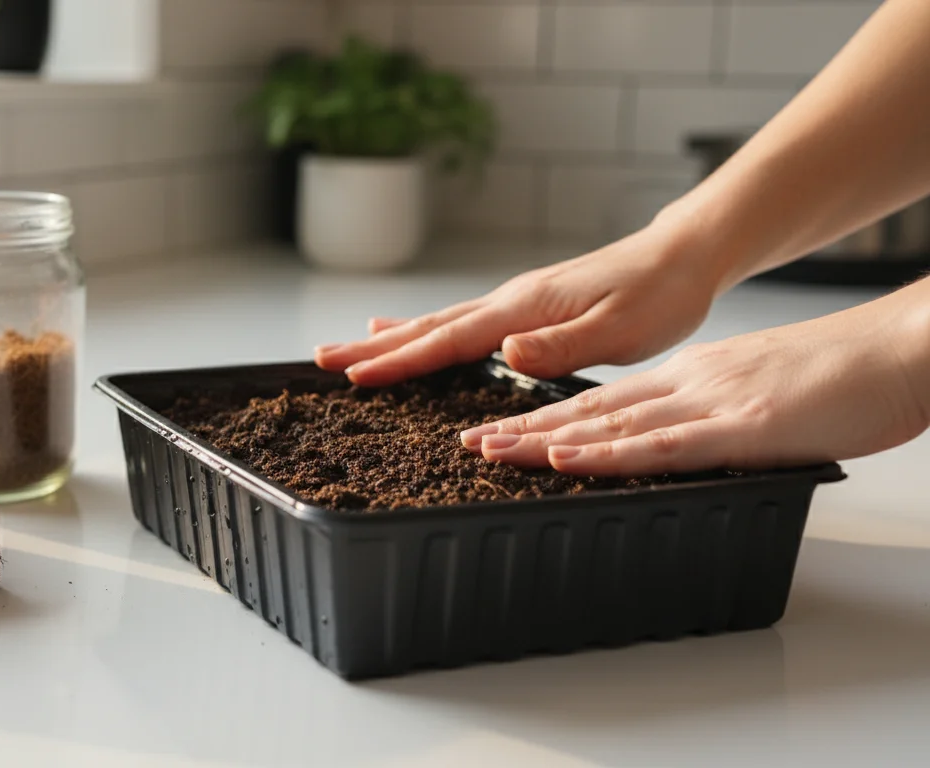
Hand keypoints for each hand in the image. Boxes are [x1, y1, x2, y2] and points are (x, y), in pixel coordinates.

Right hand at [314, 224, 725, 385]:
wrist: (683, 256)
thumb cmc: (660, 295)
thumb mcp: (621, 329)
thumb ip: (561, 344)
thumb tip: (504, 352)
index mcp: (524, 308)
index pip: (450, 339)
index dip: (401, 361)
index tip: (356, 376)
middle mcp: (510, 301)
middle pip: (429, 327)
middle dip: (374, 347)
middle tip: (323, 360)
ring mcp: (515, 302)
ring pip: (439, 323)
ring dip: (391, 339)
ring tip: (350, 348)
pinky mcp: (526, 309)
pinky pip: (461, 323)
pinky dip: (425, 330)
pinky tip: (409, 331)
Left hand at [463, 287, 929, 474]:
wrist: (904, 348)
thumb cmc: (846, 378)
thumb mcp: (764, 395)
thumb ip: (720, 415)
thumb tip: (690, 439)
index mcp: (694, 379)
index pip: (606, 401)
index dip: (548, 417)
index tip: (501, 430)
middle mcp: (689, 385)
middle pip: (592, 412)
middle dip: (526, 430)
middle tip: (468, 443)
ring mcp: (711, 403)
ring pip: (611, 426)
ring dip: (544, 442)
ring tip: (489, 452)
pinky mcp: (742, 427)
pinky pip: (661, 445)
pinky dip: (607, 454)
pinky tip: (564, 461)